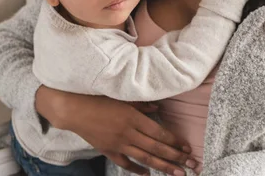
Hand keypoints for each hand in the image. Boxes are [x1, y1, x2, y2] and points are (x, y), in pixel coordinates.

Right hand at [36, 86, 192, 174]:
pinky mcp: (108, 150)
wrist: (73, 108)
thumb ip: (142, 104)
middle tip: (191, 165)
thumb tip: (158, 108)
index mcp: (132, 118)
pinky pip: (125, 163)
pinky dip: (137, 170)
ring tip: (177, 174)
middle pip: (156, 148)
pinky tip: (147, 174)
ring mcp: (117, 144)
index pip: (159, 133)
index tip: (187, 148)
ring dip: (162, 167)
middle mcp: (127, 133)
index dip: (174, 141)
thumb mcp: (122, 97)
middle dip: (175, 157)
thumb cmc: (98, 98)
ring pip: (144, 158)